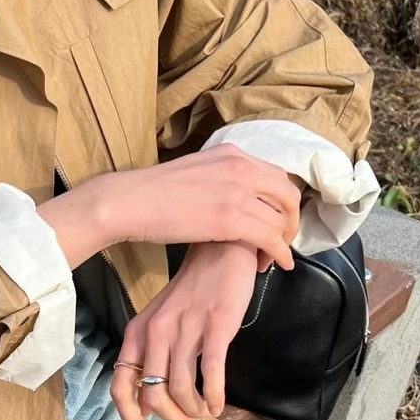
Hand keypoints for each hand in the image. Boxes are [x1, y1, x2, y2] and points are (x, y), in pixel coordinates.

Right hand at [38, 145, 301, 272]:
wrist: (128, 201)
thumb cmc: (151, 193)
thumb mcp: (194, 172)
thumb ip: (217, 178)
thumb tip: (226, 196)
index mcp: (232, 154)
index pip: (276, 175)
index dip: (282, 202)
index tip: (276, 221)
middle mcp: (241, 167)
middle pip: (287, 194)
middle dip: (291, 221)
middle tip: (283, 242)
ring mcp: (238, 191)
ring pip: (282, 218)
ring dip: (283, 242)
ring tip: (274, 259)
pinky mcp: (231, 218)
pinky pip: (271, 238)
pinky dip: (280, 253)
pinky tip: (278, 265)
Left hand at [111, 240, 259, 419]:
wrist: (221, 252)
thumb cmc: (193, 292)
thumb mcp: (161, 321)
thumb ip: (152, 356)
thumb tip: (149, 401)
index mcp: (137, 334)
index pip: (120, 386)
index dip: (130, 418)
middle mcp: (155, 333)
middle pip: (151, 396)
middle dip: (172, 418)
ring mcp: (184, 329)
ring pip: (180, 390)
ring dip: (194, 410)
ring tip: (206, 411)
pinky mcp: (215, 327)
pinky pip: (210, 374)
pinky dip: (214, 396)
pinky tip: (219, 404)